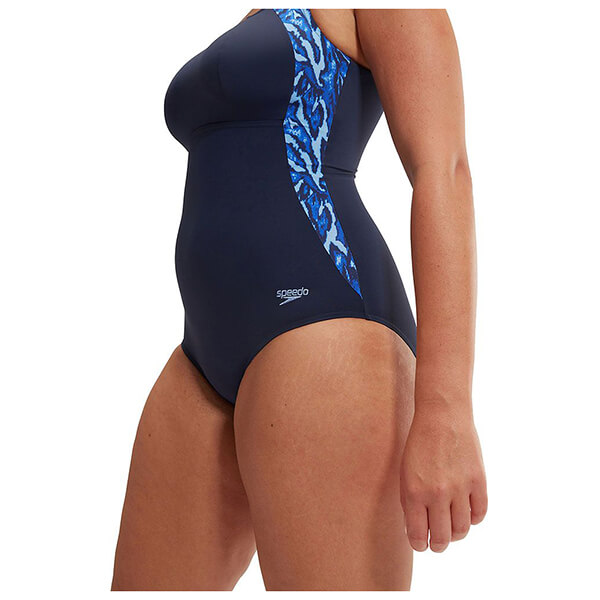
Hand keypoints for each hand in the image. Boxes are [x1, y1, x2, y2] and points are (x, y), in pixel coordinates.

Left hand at [399, 406, 486, 551]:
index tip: (421, 543)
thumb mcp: (405, 472)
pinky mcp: (479, 481)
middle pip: (442, 538)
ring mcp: (460, 488)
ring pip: (462, 530)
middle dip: (438, 545)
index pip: (418, 536)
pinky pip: (480, 514)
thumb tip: (416, 532)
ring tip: (451, 529)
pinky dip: (473, 519)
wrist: (442, 416)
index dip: (419, 544)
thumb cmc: (419, 444)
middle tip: (437, 542)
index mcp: (414, 492)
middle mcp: (437, 494)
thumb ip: (410, 503)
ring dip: (456, 534)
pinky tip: (466, 513)